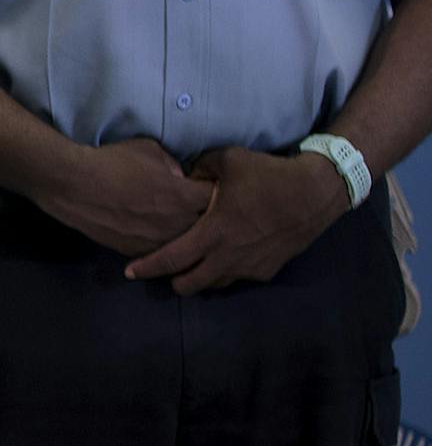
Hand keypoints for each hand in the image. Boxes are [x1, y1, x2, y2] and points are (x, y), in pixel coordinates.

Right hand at [32, 137, 213, 256]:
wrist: (74, 185)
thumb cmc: (113, 161)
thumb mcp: (149, 150)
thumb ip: (172, 165)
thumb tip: (179, 177)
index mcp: (185, 197)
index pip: (217, 198)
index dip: (213, 190)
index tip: (207, 186)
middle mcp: (178, 224)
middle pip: (206, 226)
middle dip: (205, 216)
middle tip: (192, 206)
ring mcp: (159, 242)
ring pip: (184, 243)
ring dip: (183, 233)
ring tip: (170, 221)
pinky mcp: (139, 252)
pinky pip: (160, 250)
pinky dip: (159, 242)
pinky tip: (149, 230)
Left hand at [123, 146, 350, 293]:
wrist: (316, 193)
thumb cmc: (268, 175)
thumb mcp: (226, 161)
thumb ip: (198, 169)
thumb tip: (183, 177)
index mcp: (213, 233)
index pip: (172, 259)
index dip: (148, 268)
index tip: (130, 271)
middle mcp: (229, 257)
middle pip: (189, 284)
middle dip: (171, 280)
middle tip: (160, 270)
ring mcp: (250, 267)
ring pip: (214, 284)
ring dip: (198, 278)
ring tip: (188, 265)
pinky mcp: (268, 270)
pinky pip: (236, 278)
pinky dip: (223, 272)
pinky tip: (220, 258)